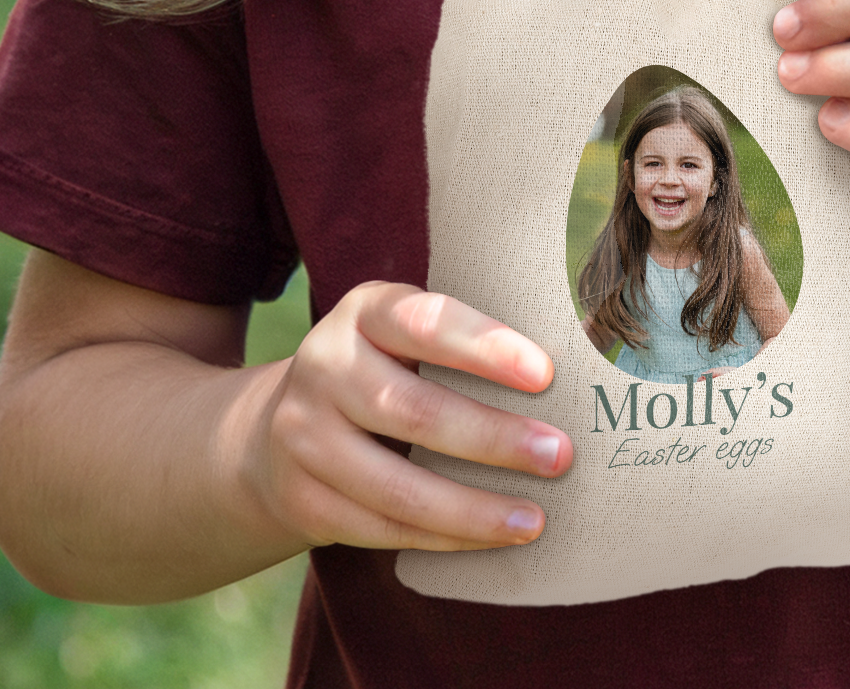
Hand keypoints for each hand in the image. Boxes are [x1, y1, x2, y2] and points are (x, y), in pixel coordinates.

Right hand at [243, 282, 572, 553]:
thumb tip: (573, 365)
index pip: (428, 322)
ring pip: (397, 485)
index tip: (546, 374)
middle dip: (495, 439)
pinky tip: (490, 538)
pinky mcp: (301, 498)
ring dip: (474, 508)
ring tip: (536, 518)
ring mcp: (303, 436)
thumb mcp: (403, 333)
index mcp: (364, 311)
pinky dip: (444, 538)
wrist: (276, 426)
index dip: (487, 348)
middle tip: (560, 455)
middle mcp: (325, 365)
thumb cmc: (382, 368)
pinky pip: (382, 527)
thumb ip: (462, 341)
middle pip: (415, 410)